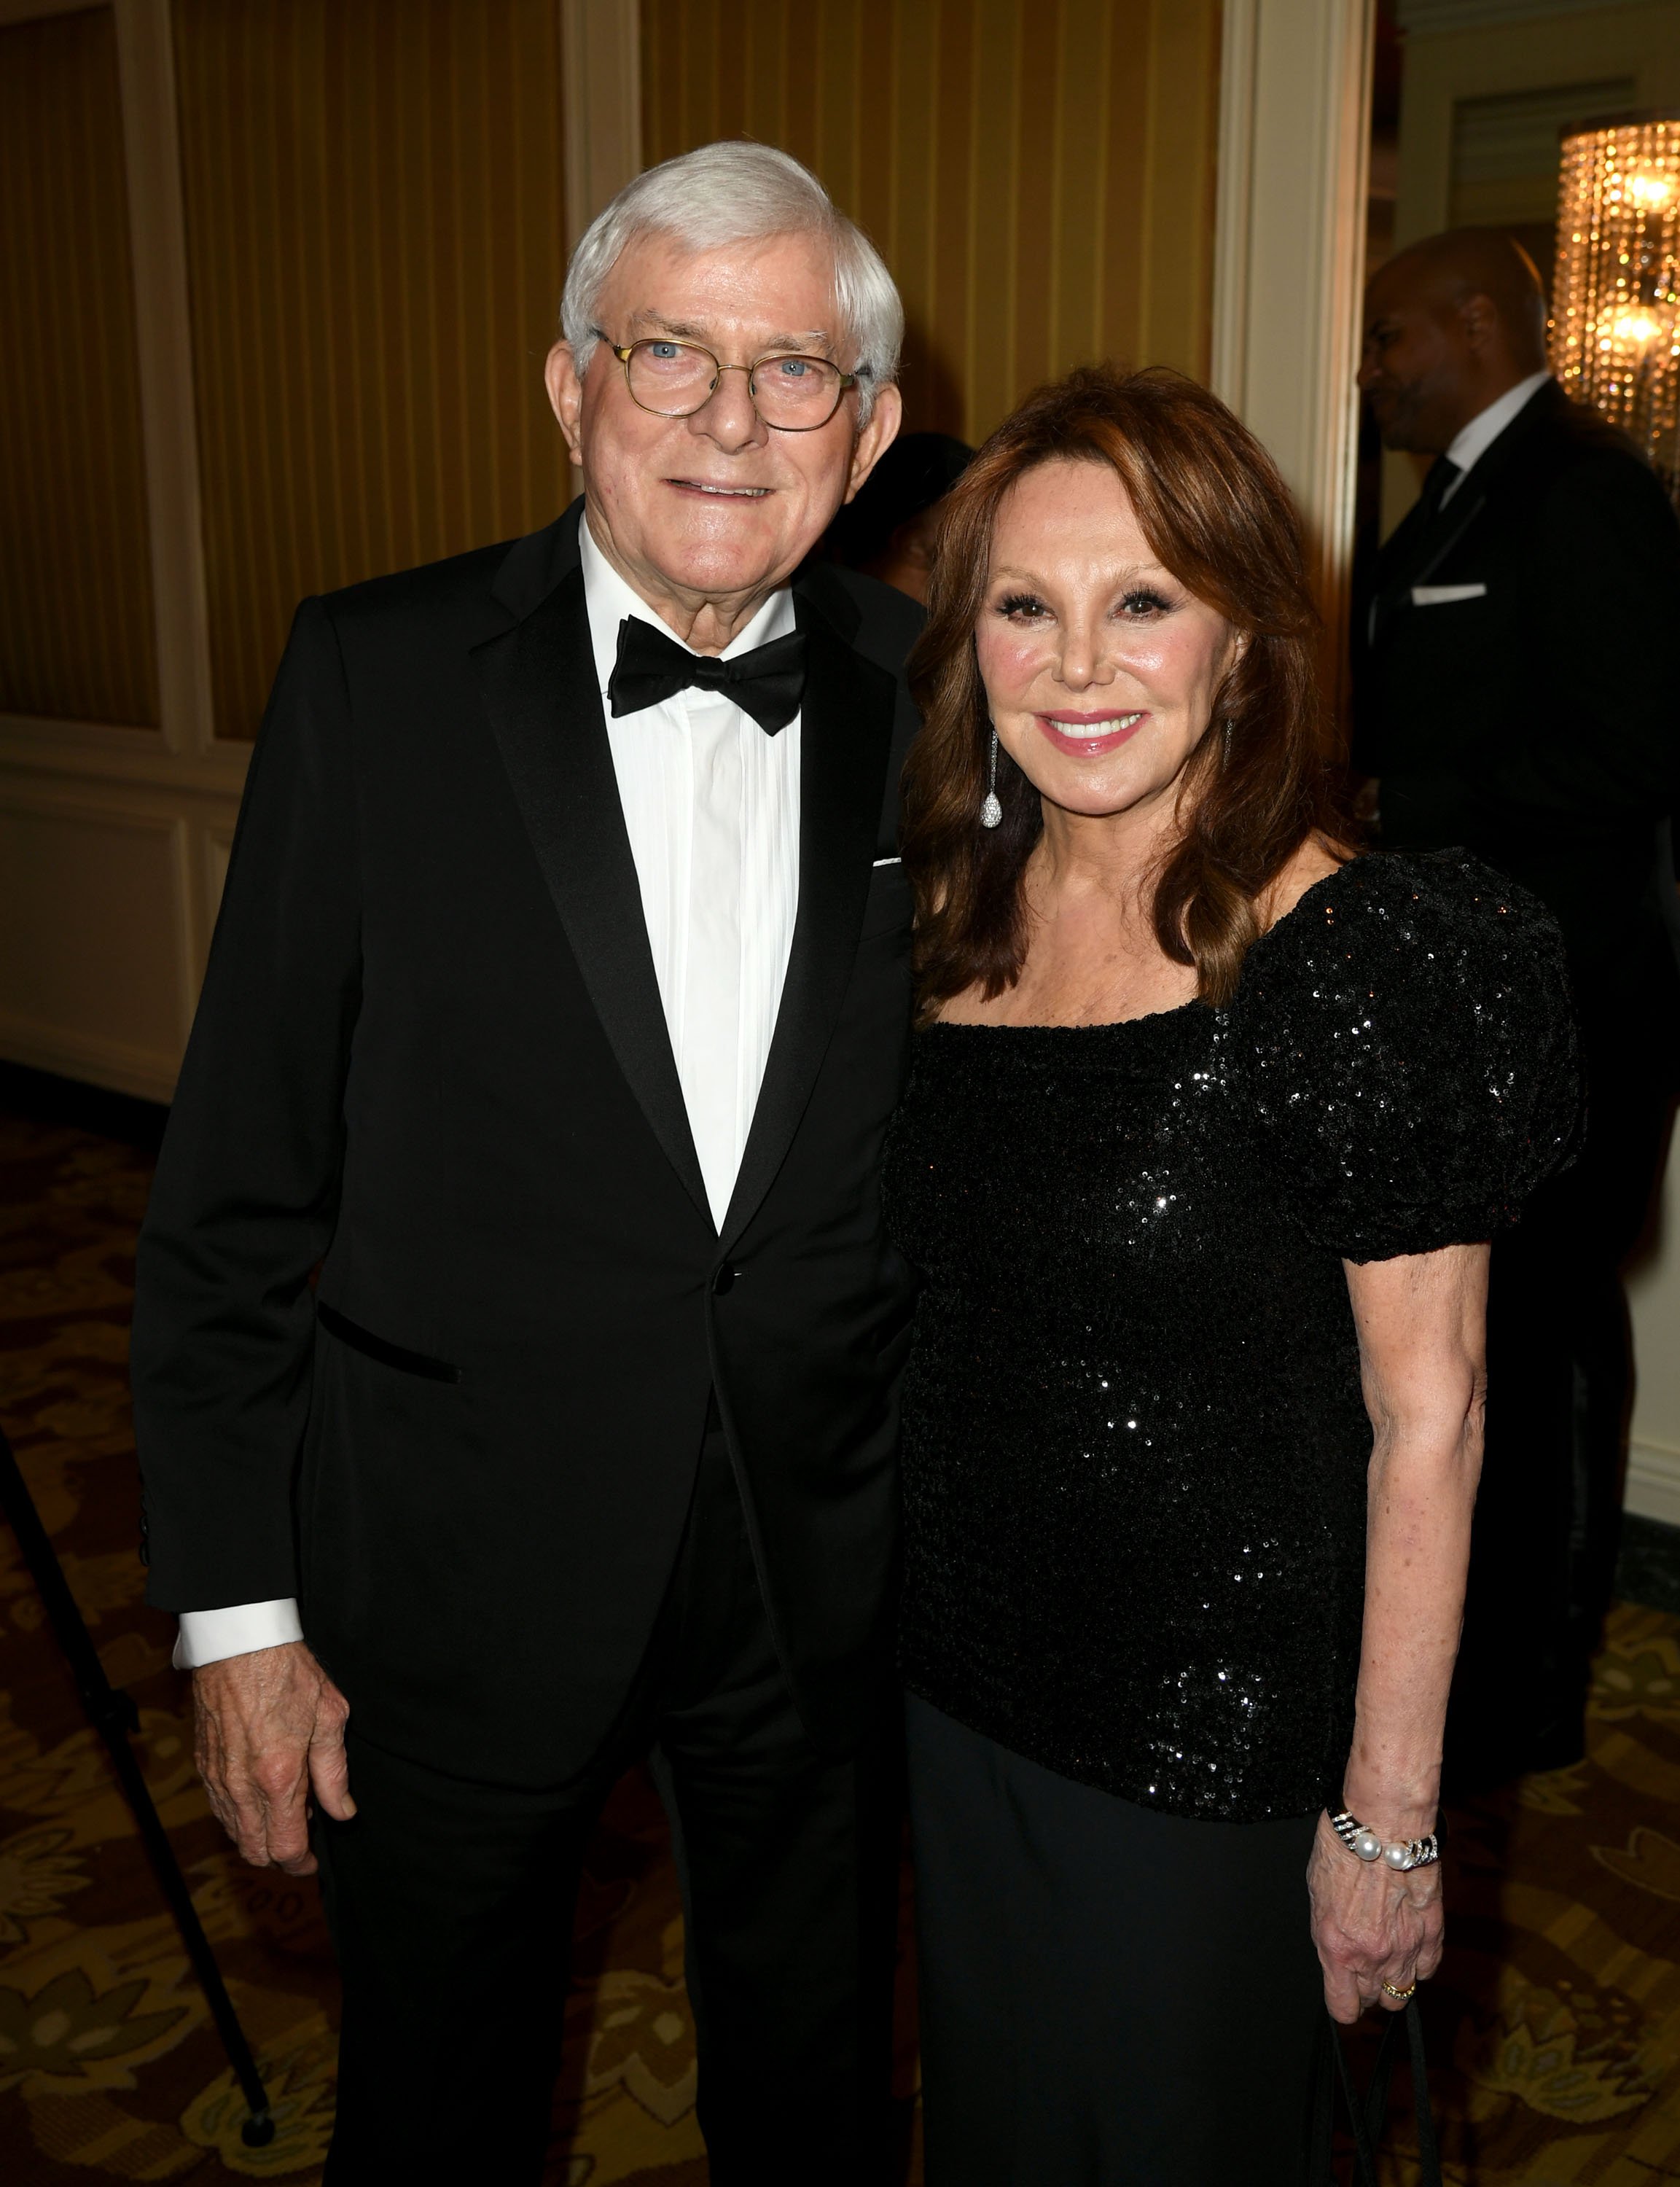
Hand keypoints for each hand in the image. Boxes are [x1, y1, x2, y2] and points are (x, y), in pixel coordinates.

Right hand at [192, 1641, 354, 1874]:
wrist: (240, 1643)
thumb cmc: (288, 1673)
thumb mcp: (330, 1716)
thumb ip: (334, 1772)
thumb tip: (342, 1812)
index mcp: (278, 1777)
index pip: (285, 1847)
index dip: (301, 1863)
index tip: (314, 1859)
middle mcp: (242, 1786)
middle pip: (255, 1851)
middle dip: (279, 1856)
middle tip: (303, 1839)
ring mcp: (217, 1777)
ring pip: (234, 1833)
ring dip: (259, 1836)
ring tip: (286, 1812)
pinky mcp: (203, 1765)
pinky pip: (220, 1809)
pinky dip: (239, 1815)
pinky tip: (260, 1795)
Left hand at [1307, 1811, 1442, 2023]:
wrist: (1381, 1824)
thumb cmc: (1342, 1849)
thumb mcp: (1316, 1895)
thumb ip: (1329, 1933)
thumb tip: (1336, 1952)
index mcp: (1337, 1948)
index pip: (1344, 2007)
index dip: (1344, 2003)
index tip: (1344, 1994)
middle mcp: (1372, 1956)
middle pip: (1373, 1999)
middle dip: (1366, 1986)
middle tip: (1363, 1962)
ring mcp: (1405, 1948)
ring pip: (1402, 1991)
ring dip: (1394, 1978)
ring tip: (1387, 1953)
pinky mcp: (1432, 1933)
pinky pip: (1427, 1969)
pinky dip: (1419, 1962)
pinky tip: (1409, 1943)